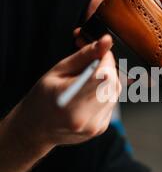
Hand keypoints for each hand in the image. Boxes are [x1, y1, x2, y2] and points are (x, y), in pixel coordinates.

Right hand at [9, 35, 120, 149]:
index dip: (106, 59)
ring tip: (86, 79)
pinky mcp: (100, 128)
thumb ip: (84, 56)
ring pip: (115, 92)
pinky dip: (104, 93)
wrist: (35, 129)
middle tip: (90, 62)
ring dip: (106, 80)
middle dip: (106, 68)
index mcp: (71, 103)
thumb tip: (105, 42)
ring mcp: (95, 126)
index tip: (100, 51)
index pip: (105, 75)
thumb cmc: (42, 98)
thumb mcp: (57, 71)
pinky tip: (88, 94)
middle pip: (113, 83)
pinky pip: (111, 102)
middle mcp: (85, 117)